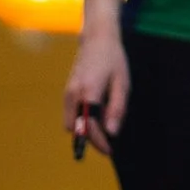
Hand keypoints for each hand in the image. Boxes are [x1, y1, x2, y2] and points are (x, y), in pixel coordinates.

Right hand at [65, 22, 128, 155]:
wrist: (96, 39)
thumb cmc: (113, 60)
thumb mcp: (122, 83)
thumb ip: (117, 108)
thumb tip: (112, 133)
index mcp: (89, 91)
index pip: (89, 125)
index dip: (99, 141)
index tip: (110, 150)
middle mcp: (74, 94)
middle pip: (77, 128)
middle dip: (91, 138)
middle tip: (109, 141)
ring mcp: (67, 93)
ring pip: (71, 123)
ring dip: (85, 129)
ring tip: (105, 123)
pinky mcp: (66, 92)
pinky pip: (71, 115)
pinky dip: (81, 120)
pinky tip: (97, 113)